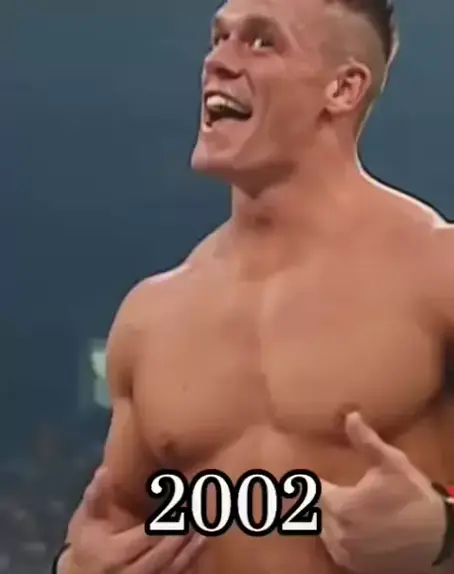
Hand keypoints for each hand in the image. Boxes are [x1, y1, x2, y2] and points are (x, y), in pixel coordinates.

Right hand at [68, 467, 205, 573]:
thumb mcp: (87, 521)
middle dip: (184, 531)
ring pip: (175, 568)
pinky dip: (191, 561)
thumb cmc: (88, 543)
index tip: (183, 500)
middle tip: (199, 508)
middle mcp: (132, 573)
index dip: (168, 519)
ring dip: (193, 547)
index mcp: (116, 554)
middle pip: (166, 553)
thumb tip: (104, 471)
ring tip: (206, 524)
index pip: (149, 535)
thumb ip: (96, 498)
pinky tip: (201, 543)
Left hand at [320, 412, 445, 573]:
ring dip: (324, 519)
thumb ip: (366, 440)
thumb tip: (350, 416)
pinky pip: (335, 549)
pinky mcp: (355, 566)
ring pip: (322, 531)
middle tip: (311, 491)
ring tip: (328, 507)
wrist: (439, 537)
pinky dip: (336, 537)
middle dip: (316, 500)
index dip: (307, 482)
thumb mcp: (391, 462)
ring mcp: (345, 552)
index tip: (301, 476)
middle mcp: (337, 532)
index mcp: (340, 505)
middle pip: (313, 512)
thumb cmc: (413, 496)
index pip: (311, 490)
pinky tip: (345, 527)